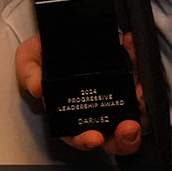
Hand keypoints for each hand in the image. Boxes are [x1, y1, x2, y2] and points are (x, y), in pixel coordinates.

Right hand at [16, 33, 143, 154]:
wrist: (59, 29)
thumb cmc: (45, 51)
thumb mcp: (29, 60)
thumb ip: (30, 73)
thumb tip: (37, 88)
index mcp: (72, 115)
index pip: (81, 137)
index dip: (87, 141)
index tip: (94, 137)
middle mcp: (97, 110)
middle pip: (114, 137)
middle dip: (125, 137)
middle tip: (128, 127)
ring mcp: (116, 95)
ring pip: (136, 115)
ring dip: (142, 109)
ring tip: (139, 94)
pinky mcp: (129, 77)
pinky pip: (141, 81)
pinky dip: (141, 69)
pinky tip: (133, 53)